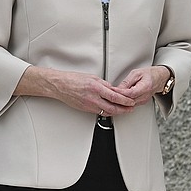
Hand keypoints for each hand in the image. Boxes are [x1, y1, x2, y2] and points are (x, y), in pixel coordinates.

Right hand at [16, 66, 135, 116]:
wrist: (59, 85)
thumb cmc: (72, 79)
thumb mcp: (91, 77)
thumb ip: (104, 84)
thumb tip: (112, 89)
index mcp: (96, 88)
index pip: (116, 96)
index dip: (126, 100)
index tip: (131, 101)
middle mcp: (93, 98)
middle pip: (114, 108)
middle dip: (124, 109)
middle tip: (131, 108)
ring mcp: (89, 105)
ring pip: (107, 112)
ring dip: (117, 112)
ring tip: (123, 110)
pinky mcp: (85, 109)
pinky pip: (99, 112)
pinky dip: (107, 112)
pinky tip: (111, 110)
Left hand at [113, 66, 170, 105]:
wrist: (159, 78)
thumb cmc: (149, 74)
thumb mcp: (136, 73)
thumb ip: (127, 81)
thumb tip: (118, 88)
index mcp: (146, 87)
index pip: (130, 93)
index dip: (120, 92)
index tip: (112, 90)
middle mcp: (145, 96)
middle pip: (129, 101)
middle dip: (118, 98)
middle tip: (108, 94)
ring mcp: (143, 101)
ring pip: (129, 104)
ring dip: (120, 101)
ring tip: (111, 96)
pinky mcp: (141, 102)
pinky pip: (130, 104)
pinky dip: (124, 102)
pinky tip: (118, 98)